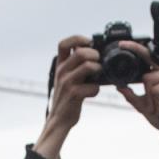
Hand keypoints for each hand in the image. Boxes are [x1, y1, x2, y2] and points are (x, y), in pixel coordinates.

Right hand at [33, 36, 100, 158]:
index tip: (88, 42)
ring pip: (88, 66)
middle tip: (98, 63)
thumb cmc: (67, 98)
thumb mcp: (66, 78)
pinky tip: (93, 92)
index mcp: (60, 65)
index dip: (77, 38)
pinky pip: (92, 87)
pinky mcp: (74, 95)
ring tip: (98, 76)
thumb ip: (75, 66)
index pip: (64, 44)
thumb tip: (93, 54)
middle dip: (95, 55)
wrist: (59, 119)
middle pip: (81, 52)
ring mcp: (67, 83)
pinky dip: (96, 89)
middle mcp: (61, 72)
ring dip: (99, 69)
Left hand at [114, 43, 158, 158]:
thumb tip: (119, 85)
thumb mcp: (142, 105)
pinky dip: (156, 103)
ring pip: (148, 82)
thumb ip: (131, 95)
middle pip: (144, 74)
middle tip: (154, 108)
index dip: (134, 48)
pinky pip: (155, 89)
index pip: (146, 56)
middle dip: (145, 96)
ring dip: (150, 101)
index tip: (121, 43)